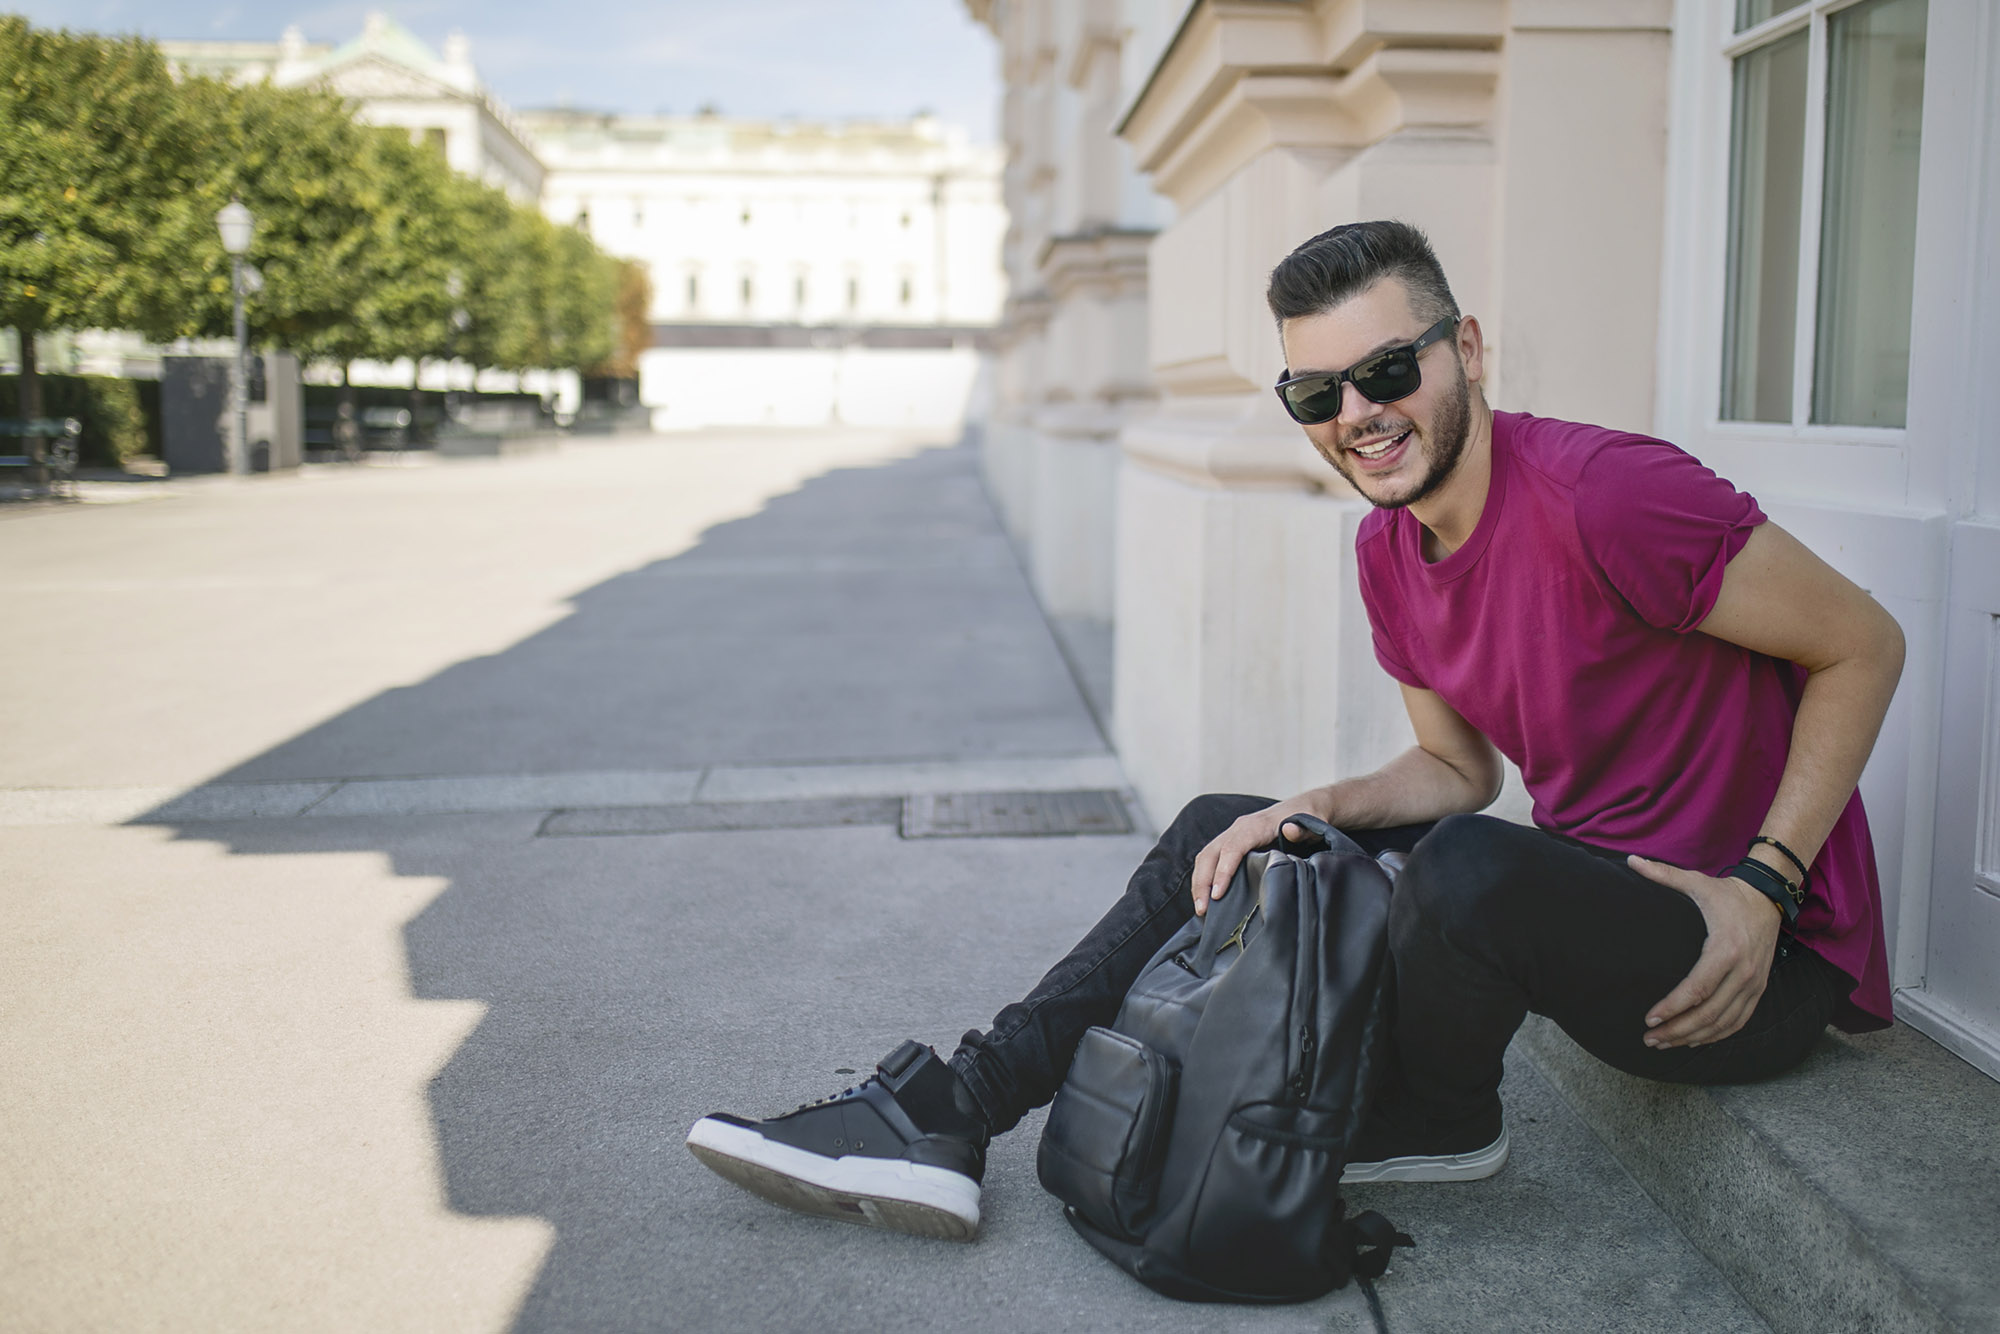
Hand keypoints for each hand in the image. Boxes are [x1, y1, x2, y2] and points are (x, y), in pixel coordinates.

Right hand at [1190, 797, 1328, 916]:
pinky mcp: (1233, 843)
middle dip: (1202, 882)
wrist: (1306, 808)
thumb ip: (1302, 830)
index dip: (1223, 871)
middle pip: (1211, 853)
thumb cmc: (1307, 819)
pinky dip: (1204, 878)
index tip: (1217, 894)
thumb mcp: (1312, 824)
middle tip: (1202, 909)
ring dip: (1199, 882)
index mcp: (1256, 826)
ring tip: (1201, 909)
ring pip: (1206, 856)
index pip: (1232, 848)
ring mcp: (1233, 835)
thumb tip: (1290, 830)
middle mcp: (1239, 829)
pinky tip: (1207, 897)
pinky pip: (1211, 859)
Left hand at [1630, 855, 1782, 1048]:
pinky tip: (1693, 1041)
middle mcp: (1744, 971)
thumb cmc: (1727, 893)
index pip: (1697, 989)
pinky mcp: (1759, 989)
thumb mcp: (1697, 883)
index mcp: (1725, 949)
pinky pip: (1739, 1021)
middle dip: (1677, 1030)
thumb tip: (1631, 860)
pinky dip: (1717, 1036)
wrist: (1769, 898)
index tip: (1649, 1019)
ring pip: (1724, 1023)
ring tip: (1665, 1044)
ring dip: (1694, 1037)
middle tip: (1649, 1039)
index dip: (1672, 1008)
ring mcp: (1754, 983)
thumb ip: (1664, 874)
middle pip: (1709, 1013)